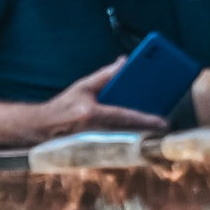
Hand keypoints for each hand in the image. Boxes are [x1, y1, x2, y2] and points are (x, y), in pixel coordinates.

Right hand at [21, 58, 166, 140]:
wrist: (45, 127)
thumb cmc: (64, 105)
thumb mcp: (82, 87)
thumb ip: (104, 75)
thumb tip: (123, 62)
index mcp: (92, 113)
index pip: (124, 115)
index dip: (145, 119)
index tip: (163, 122)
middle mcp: (96, 129)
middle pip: (130, 129)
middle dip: (148, 126)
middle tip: (164, 125)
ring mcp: (98, 141)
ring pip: (128, 137)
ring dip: (142, 132)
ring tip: (156, 127)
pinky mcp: (100, 148)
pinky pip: (121, 142)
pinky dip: (132, 137)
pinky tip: (141, 133)